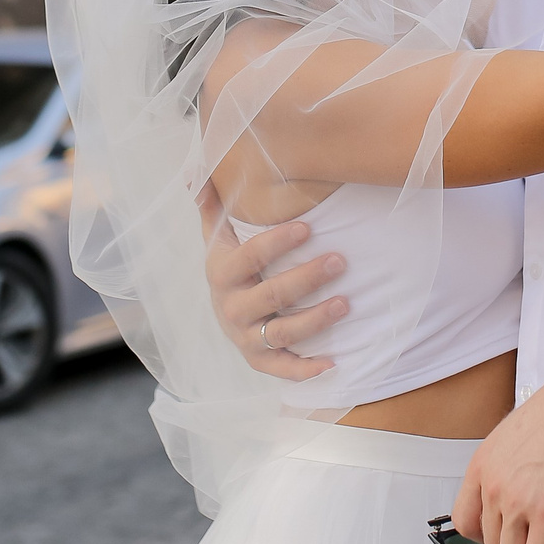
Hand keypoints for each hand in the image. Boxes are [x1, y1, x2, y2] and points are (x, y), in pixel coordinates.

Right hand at [197, 185, 345, 380]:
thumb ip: (211, 204)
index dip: (277, 243)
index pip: (249, 256)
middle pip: (272, 294)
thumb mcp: (217, 234)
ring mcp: (244, 337)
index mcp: (221, 273)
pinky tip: (334, 362)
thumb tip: (196, 172)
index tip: (308, 227)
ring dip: (315, 320)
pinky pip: (283, 369)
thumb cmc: (231, 263)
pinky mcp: (259, 360)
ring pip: (281, 332)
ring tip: (346, 303)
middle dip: (307, 278)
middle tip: (340, 260)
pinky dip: (306, 370)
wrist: (224, 312)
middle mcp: (231, 308)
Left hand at [452, 360, 543, 543]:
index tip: (503, 533)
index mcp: (483, 464)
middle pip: (491, 543)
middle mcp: (494, 486)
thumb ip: (507, 468)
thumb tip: (517, 495)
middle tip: (536, 535)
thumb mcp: (517, 434)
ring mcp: (518, 503)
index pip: (464, 520)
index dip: (485, 533)